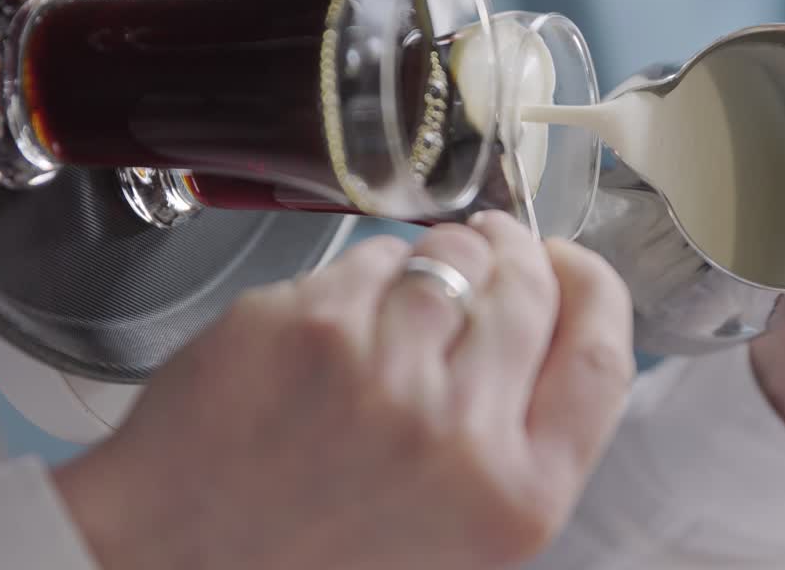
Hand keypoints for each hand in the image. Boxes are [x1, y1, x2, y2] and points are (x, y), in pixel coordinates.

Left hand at [52, 211, 633, 569]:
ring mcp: (381, 370)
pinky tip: (336, 324)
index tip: (568, 262)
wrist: (183, 559)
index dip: (591, 292)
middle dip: (513, 254)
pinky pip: (370, 260)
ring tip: (403, 298)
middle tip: (491, 245)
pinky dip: (363, 277)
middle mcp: (458, 432)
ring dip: (437, 260)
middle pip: (526, 289)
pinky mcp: (312, 324)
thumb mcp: (457, 531)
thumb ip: (517, 436)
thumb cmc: (317, 549)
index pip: (600, 358)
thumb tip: (553, 316)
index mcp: (513, 497)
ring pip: (449, 256)